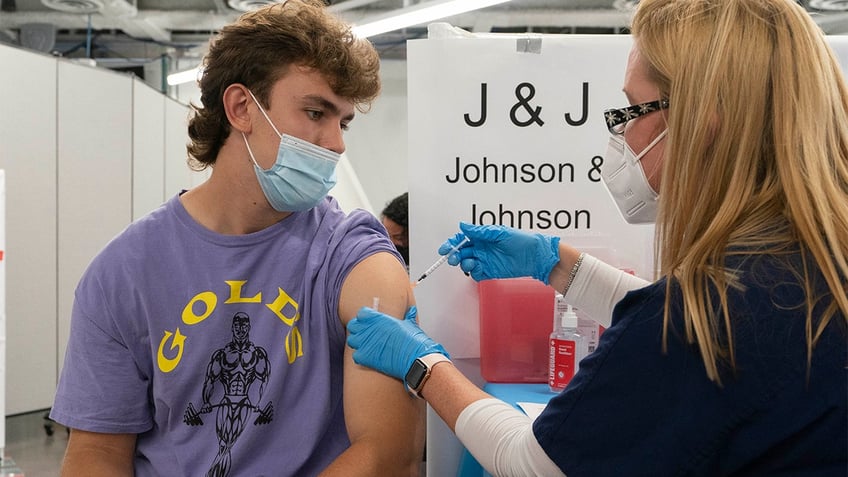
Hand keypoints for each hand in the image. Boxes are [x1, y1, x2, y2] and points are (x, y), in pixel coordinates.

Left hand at [347, 306, 448, 380]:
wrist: (415, 359)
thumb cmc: (414, 341)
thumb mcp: (410, 325)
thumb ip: (408, 317)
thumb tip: (411, 311)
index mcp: (379, 318)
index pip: (361, 313)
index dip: (365, 318)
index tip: (369, 323)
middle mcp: (370, 328)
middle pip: (353, 326)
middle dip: (358, 330)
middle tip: (367, 335)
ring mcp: (365, 343)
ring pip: (352, 340)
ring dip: (358, 343)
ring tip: (368, 347)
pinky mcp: (365, 356)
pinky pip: (356, 355)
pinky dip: (361, 357)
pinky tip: (370, 358)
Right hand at [438, 222, 559, 283]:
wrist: (535, 256)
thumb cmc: (521, 240)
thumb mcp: (499, 232)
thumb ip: (479, 231)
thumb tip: (463, 225)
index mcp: (482, 237)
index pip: (462, 239)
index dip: (452, 243)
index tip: (445, 248)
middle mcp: (482, 248)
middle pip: (461, 252)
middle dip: (454, 255)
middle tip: (452, 258)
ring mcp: (485, 260)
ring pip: (467, 263)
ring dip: (464, 263)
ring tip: (469, 262)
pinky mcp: (490, 271)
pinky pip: (476, 273)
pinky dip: (474, 272)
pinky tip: (477, 268)